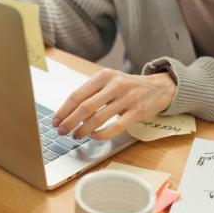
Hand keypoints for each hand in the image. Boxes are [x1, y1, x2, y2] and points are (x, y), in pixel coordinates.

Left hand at [52, 69, 176, 140]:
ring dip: (83, 130)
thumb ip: (91, 94)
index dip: (64, 110)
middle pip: (85, 107)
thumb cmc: (128, 87)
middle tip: (62, 132)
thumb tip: (68, 114)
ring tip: (76, 136)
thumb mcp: (109, 82)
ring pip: (98, 118)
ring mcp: (127, 98)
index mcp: (104, 76)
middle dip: (70, 122)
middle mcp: (115, 85)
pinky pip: (116, 127)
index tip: (55, 121)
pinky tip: (94, 136)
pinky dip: (102, 134)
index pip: (77, 95)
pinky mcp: (137, 112)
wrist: (158, 87)